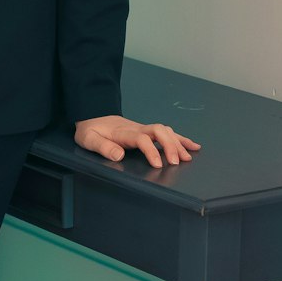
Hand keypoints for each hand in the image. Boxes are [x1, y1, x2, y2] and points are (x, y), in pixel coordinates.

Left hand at [74, 115, 201, 167]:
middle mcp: (136, 128)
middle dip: (170, 146)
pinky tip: (192, 146)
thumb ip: (103, 147)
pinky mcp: (146, 130)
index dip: (151, 151)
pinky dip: (180, 138)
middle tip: (176, 162)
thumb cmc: (90, 130)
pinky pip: (166, 132)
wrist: (92, 115)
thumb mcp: (89, 139)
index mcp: (123, 132)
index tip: (158, 165)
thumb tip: (119, 155)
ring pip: (165, 131)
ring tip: (188, 157)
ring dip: (178, 143)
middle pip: (158, 132)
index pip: (142, 139)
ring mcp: (143, 128)